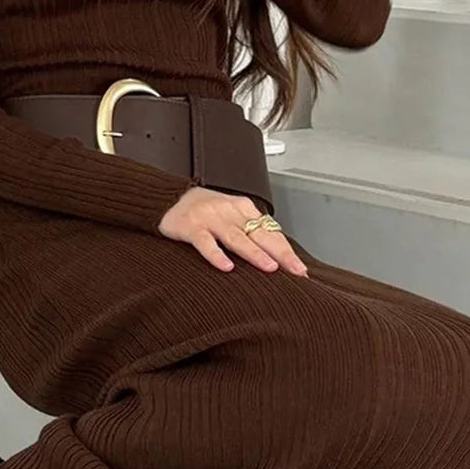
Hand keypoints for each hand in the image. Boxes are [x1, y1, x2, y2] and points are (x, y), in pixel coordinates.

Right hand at [158, 186, 308, 276]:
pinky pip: (205, 242)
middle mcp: (230, 211)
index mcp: (243, 208)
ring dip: (255, 253)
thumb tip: (276, 257)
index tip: (300, 269)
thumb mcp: (231, 215)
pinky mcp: (191, 227)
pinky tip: (226, 267)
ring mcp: (210, 218)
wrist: (169, 198)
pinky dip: (216, 254)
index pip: (271, 231)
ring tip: (270, 267)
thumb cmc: (204, 211)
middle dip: (281, 253)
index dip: (287, 250)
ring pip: (237, 237)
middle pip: (260, 234)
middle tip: (296, 271)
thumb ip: (250, 231)